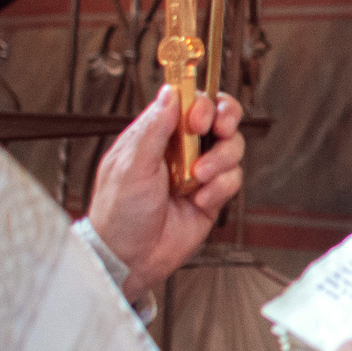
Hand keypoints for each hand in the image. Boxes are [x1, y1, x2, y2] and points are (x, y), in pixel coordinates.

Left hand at [87, 86, 245, 298]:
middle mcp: (181, 148)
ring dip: (221, 160)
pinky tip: (199, 200)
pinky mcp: (213, 194)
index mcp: (157, 134)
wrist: (130, 257)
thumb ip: (153, 128)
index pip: (188, 100)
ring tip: (199, 179)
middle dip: (225, 120)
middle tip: (218, 131)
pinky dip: (220, 189)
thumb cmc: (118, 213)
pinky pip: (233, 179)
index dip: (201, 102)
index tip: (198, 119)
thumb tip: (169, 93)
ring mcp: (199, 171)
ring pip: (231, 147)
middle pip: (219, 116)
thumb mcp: (131, 165)